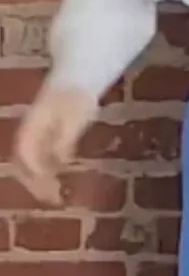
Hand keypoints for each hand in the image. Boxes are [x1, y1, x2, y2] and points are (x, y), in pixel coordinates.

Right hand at [13, 85, 97, 205]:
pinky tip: (58, 180)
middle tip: (52, 198)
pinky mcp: (43, 138)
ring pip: (27, 163)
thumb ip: (66, 139)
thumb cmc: (77, 96)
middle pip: (22, 162)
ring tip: (55, 195)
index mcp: (32, 125)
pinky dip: (45, 173)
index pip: (24, 152)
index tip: (49, 184)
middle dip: (34, 183)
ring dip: (38, 181)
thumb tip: (60, 162)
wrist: (78, 77)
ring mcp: (34, 135)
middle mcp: (28, 132)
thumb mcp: (75, 118)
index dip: (34, 171)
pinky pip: (38, 159)